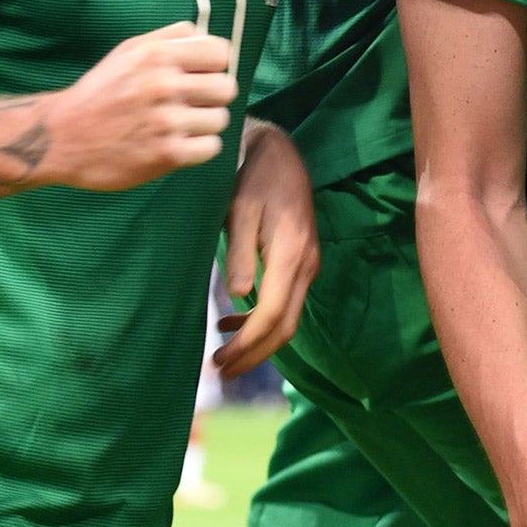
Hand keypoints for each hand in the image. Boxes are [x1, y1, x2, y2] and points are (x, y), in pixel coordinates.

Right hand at [40, 23, 234, 189]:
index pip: (222, 52)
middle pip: (227, 88)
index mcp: (158, 56)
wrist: (59, 138)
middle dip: (211, 97)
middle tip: (189, 104)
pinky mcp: (168, 155)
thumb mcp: (128, 51)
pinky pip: (211, 148)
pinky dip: (198, 148)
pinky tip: (175, 143)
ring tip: (176, 125)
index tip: (199, 75)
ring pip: (221, 119)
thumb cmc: (99, 92)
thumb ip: (170, 38)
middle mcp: (164, 85)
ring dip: (203, 124)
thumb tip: (206, 33)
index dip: (213, 65)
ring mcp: (167, 121)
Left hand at [214, 121, 318, 377]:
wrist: (279, 153)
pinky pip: (285, 303)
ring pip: (288, 319)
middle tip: (220, 373)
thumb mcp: (240, 211)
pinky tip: (231, 323)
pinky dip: (260, 320)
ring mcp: (307, 265)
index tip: (220, 362)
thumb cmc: (254, 178)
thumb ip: (239, 252)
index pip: (273, 314)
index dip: (247, 345)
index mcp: (292, 254)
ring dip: (257, 342)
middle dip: (254, 354)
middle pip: (285, 326)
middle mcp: (306, 266)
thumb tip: (238, 295)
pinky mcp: (299, 262)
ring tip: (223, 358)